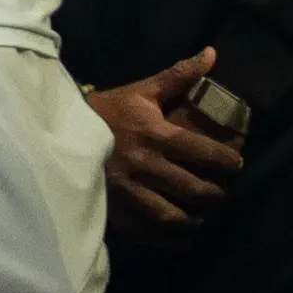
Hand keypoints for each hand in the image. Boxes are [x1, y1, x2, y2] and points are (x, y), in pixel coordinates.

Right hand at [85, 47, 246, 242]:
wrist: (57, 131)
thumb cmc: (105, 111)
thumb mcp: (140, 91)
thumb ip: (178, 76)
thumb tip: (212, 54)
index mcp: (155, 135)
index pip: (204, 152)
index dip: (228, 161)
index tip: (236, 164)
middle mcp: (146, 165)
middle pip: (194, 188)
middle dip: (216, 192)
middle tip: (221, 190)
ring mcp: (129, 192)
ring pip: (175, 215)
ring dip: (195, 217)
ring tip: (202, 213)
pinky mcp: (115, 210)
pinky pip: (150, 232)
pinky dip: (171, 239)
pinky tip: (184, 238)